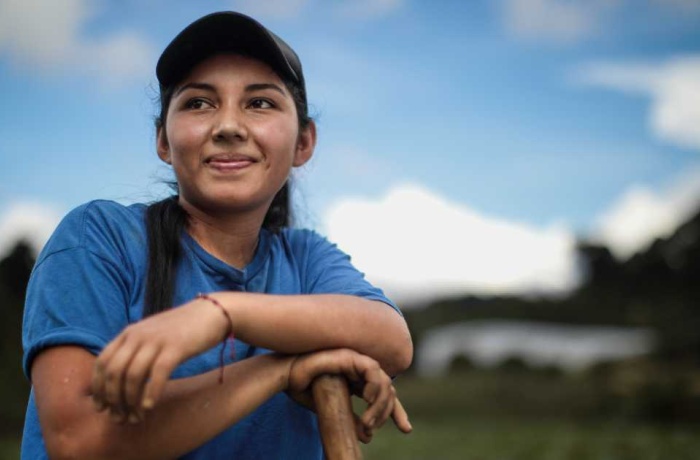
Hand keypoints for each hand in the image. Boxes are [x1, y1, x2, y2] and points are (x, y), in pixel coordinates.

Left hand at [91, 297, 229, 422]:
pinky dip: (151, 393)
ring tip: (136, 418)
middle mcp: (138, 335)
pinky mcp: (176, 347)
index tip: (102, 408)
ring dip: (130, 401)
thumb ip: (134, 351)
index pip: (102, 363)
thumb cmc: (182, 329)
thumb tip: (118, 381)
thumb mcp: (151, 335)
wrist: (211, 313)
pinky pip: (157, 374)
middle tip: (119, 418)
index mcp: (129, 333)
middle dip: (113, 400)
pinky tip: (150, 407)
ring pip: (132, 375)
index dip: (98, 388)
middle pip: (114, 372)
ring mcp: (156, 340)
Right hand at [287, 348, 411, 442]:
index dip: (396, 411)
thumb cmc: (304, 390)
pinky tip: (368, 399)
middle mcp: (360, 371)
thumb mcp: (332, 411)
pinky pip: (372, 369)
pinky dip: (375, 384)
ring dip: (380, 403)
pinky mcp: (349, 356)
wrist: (286, 377)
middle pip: (389, 389)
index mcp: (357, 382)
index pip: (384, 395)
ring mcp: (356, 362)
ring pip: (384, 381)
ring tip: (369, 421)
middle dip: (390, 411)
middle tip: (373, 428)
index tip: (406, 429)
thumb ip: (350, 420)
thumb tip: (368, 436)